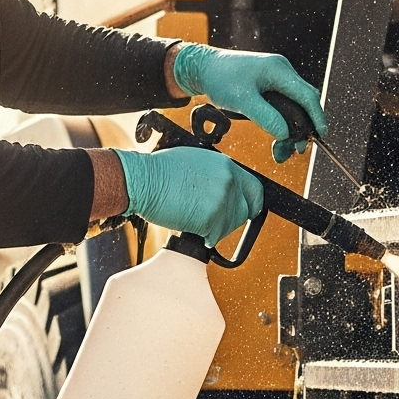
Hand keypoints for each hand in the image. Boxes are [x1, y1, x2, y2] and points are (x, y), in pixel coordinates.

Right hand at [114, 147, 265, 248]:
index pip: (255, 189)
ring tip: (197, 220)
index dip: (250, 202)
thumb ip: (217, 174)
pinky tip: (191, 227)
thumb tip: (223, 187)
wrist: (143, 181)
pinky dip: (204, 237)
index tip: (246, 209)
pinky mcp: (211, 219)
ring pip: (230, 226)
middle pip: (245, 210)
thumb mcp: (197, 161)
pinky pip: (215, 237)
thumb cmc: (159, 171)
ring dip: (216, 228)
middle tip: (214, 220)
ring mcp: (222, 201)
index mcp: (227, 166)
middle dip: (231, 218)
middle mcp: (229, 182)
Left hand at [171, 44, 327, 161]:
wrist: (204, 68)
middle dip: (304, 127)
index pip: (307, 95)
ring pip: (294, 105)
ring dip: (291, 127)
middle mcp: (282, 72)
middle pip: (304, 101)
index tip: (321, 135)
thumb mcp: (242, 101)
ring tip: (282, 150)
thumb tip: (285, 134)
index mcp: (278, 70)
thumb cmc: (220, 79)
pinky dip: (282, 122)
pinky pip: (284, 104)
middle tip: (298, 149)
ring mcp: (276, 77)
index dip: (317, 116)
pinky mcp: (269, 85)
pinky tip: (278, 137)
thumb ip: (265, 117)